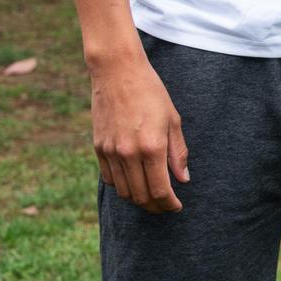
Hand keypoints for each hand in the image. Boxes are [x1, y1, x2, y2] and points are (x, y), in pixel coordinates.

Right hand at [90, 55, 188, 212]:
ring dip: (138, 199)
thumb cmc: (151, 93)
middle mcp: (129, 154)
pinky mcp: (98, 148)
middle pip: (141, 196)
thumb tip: (183, 179)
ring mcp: (111, 152)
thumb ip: (178, 153)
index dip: (169, 204)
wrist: (118, 73)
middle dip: (155, 206)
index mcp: (152, 147)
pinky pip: (109, 179)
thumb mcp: (173, 120)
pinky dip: (122, 186)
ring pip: (124, 192)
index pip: (160, 190)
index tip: (176, 206)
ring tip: (151, 196)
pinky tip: (134, 181)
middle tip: (166, 206)